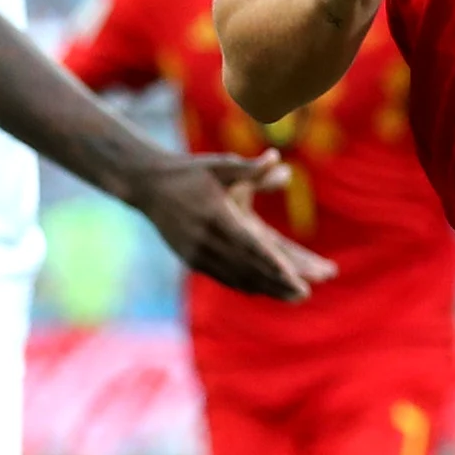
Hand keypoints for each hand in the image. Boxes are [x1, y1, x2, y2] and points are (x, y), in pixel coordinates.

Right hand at [133, 151, 333, 302]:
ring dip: (266, 289)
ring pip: (237, 277)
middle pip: (248, 267)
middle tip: (306, 294)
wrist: (148, 185)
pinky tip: (264, 291)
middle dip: (278, 283)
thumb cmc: (189, 172)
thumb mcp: (219, 166)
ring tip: (292, 297)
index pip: (251, 246)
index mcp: (216, 215)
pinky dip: (246, 285)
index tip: (296, 278)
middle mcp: (206, 239)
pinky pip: (223, 277)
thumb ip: (250, 168)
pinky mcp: (191, 259)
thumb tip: (276, 157)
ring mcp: (196, 252)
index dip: (274, 264)